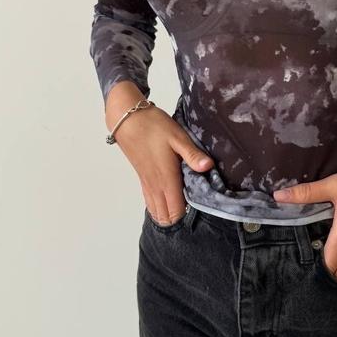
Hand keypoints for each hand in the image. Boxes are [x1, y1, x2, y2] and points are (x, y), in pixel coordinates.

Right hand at [105, 82, 213, 223]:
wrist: (127, 119)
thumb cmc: (153, 126)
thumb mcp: (178, 137)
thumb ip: (192, 155)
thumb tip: (208, 167)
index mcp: (167, 179)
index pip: (176, 211)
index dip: (188, 214)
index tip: (200, 206)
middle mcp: (156, 185)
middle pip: (165, 216)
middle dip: (178, 217)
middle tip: (193, 206)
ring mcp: (147, 183)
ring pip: (155, 210)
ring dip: (167, 213)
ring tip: (181, 204)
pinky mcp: (142, 177)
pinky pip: (149, 201)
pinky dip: (157, 206)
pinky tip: (166, 200)